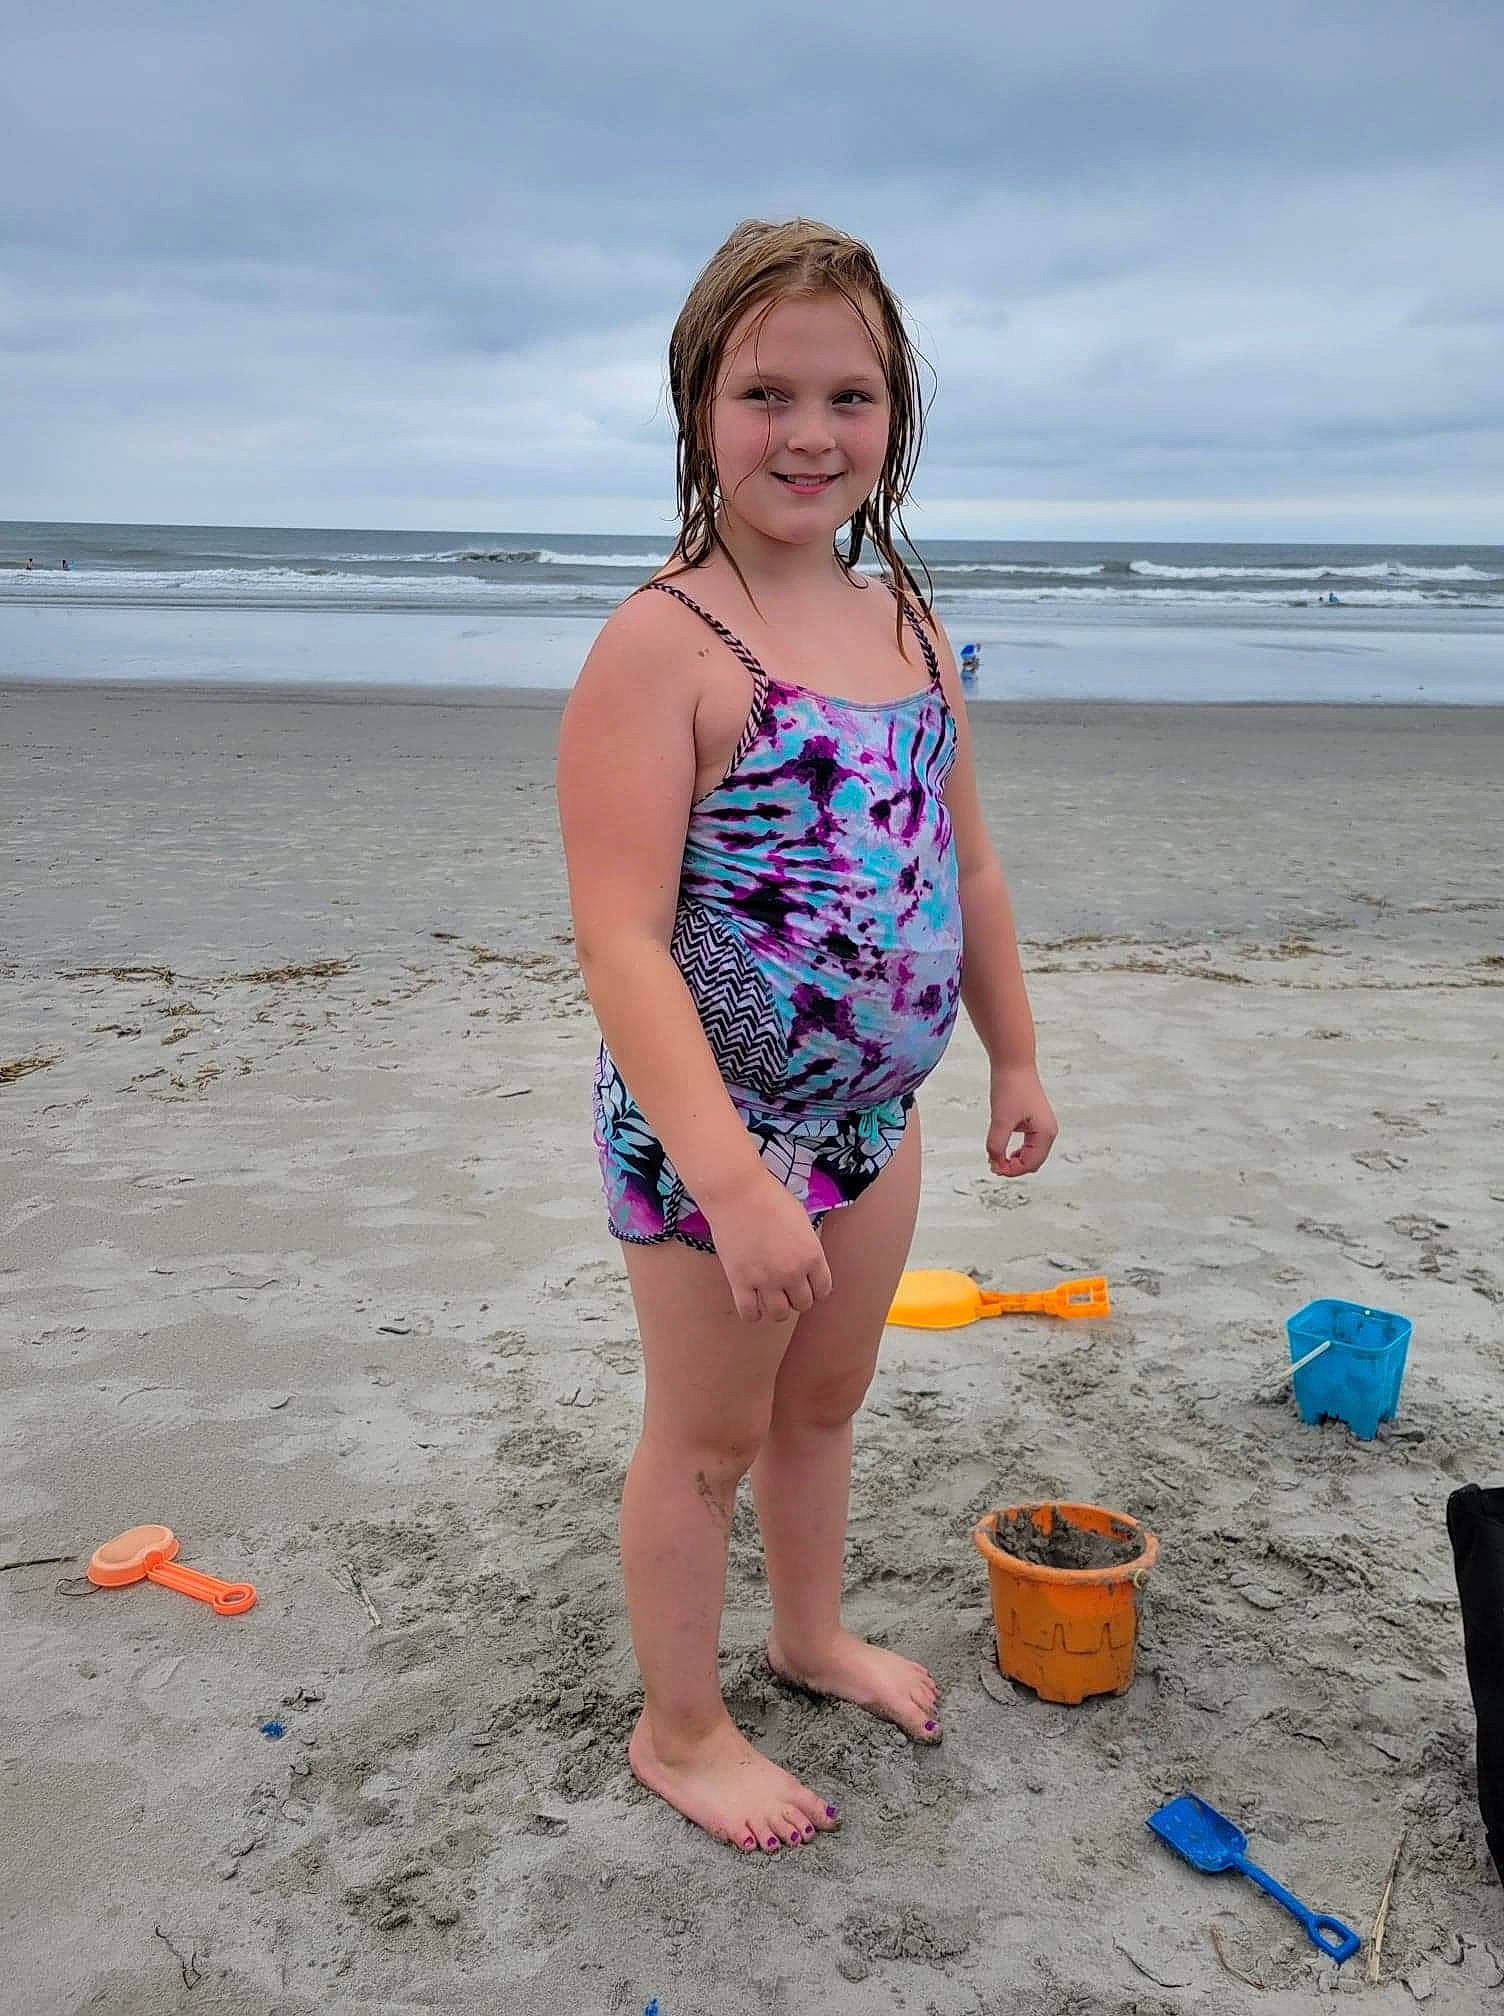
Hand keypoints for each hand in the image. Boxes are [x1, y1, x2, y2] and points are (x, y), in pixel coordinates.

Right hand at [700, 1166, 833, 1324]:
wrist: (738, 1193)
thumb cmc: (769, 1198)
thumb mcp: (801, 1220)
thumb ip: (806, 1246)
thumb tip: (805, 1261)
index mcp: (812, 1255)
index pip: (823, 1290)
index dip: (815, 1290)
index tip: (807, 1286)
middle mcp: (793, 1272)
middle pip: (802, 1304)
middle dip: (796, 1298)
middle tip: (787, 1289)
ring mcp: (766, 1280)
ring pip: (779, 1314)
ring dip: (777, 1309)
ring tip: (770, 1298)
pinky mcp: (741, 1282)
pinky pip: (750, 1313)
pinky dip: (753, 1313)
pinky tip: (751, 1302)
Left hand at [986, 1063, 1057, 1176]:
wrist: (1013, 1063)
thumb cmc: (1010, 1088)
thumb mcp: (1000, 1120)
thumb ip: (996, 1144)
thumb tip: (995, 1163)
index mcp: (1046, 1133)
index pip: (1030, 1164)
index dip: (1011, 1170)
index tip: (992, 1167)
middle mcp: (1049, 1131)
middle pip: (1033, 1162)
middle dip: (1014, 1167)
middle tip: (992, 1164)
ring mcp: (1043, 1126)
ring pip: (1031, 1155)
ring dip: (1014, 1160)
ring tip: (996, 1158)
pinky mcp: (1035, 1121)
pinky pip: (1028, 1145)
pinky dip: (1016, 1151)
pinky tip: (1002, 1148)